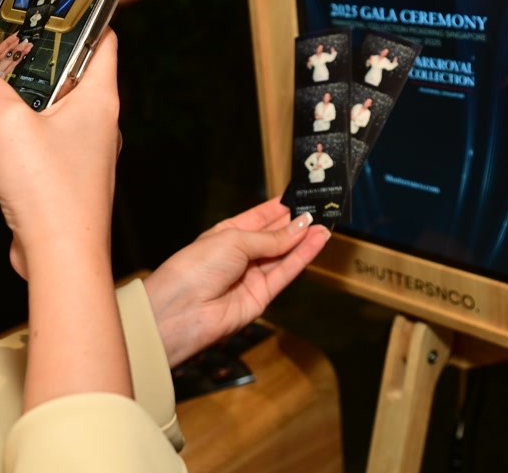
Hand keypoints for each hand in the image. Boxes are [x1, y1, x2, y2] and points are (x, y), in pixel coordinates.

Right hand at [0, 32, 121, 277]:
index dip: (80, 21)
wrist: (57, 259)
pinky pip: (8, 154)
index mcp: (97, 99)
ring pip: (22, 119)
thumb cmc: (50, 188)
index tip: (55, 5)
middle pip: (50, 81)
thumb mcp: (10, 124)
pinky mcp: (45, 181)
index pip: (100, 45)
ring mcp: (66, 153)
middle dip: (9, 70)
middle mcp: (88, 123)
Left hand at [0, 33, 32, 79]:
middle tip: (26, 40)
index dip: (10, 41)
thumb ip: (5, 62)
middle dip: (17, 45)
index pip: (1, 47)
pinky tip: (23, 55)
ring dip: (20, 52)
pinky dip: (19, 60)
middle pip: (8, 52)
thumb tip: (15, 54)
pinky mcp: (5, 76)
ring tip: (28, 46)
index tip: (17, 35)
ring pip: (12, 59)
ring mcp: (1, 69)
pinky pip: (12, 65)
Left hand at [144, 198, 330, 366]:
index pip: (258, 218)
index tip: (301, 198)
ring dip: (304, 240)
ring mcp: (251, 276)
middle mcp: (239, 255)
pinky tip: (316, 241)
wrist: (182, 310)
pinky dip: (302, 257)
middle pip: (274, 237)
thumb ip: (270, 238)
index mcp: (226, 235)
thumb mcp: (234, 240)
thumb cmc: (196, 267)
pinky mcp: (262, 296)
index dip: (279, 209)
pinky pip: (286, 273)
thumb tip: (300, 227)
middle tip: (319, 209)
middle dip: (295, 224)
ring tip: (325, 224)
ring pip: (283, 255)